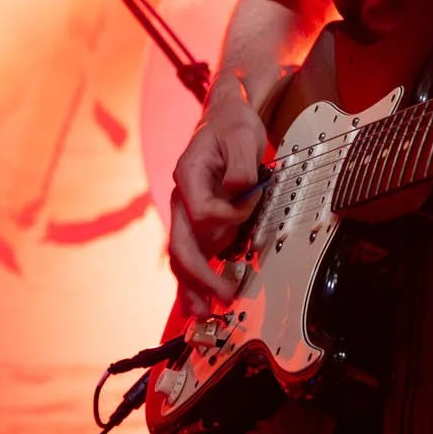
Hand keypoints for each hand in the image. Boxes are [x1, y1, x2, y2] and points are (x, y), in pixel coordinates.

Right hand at [169, 84, 268, 310]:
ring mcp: (187, 214)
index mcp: (187, 176)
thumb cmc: (233, 126)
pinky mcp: (198, 223)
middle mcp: (181, 199)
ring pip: (181, 257)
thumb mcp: (242, 135)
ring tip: (203, 314)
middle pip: (181, 245)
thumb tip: (237, 191)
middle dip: (200, 275)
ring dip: (191, 287)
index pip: (202, 212)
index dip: (229, 217)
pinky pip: (190, 255)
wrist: (225, 119)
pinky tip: (198, 304)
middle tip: (223, 296)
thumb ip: (240, 165)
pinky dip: (193, 281)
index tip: (251, 206)